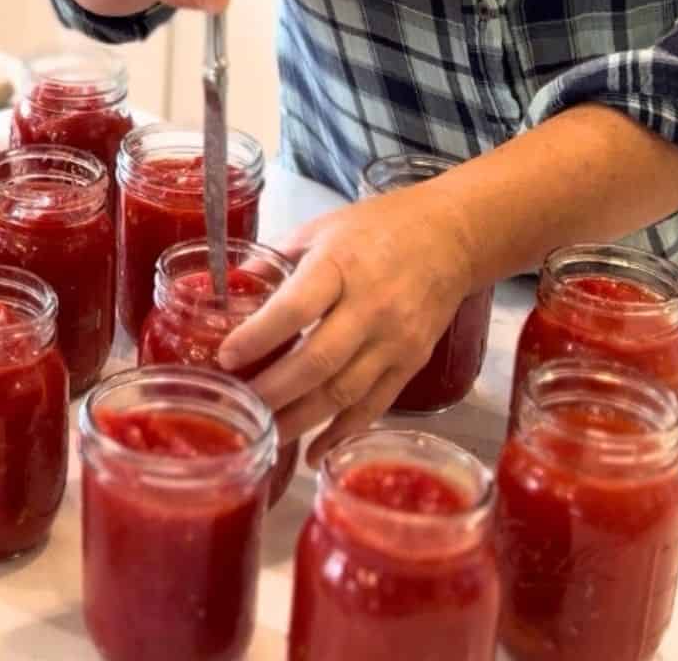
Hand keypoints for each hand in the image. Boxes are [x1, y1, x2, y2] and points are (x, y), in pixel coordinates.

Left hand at [218, 184, 477, 465]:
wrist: (452, 237)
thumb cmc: (380, 227)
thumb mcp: (322, 228)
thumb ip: (276, 260)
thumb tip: (227, 291)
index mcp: (342, 264)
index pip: (296, 307)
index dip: (259, 336)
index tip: (226, 357)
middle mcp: (371, 305)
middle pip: (318, 361)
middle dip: (273, 391)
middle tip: (237, 407)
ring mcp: (395, 339)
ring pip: (343, 393)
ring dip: (299, 421)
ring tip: (264, 434)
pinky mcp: (412, 362)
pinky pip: (374, 406)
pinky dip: (341, 433)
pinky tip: (312, 451)